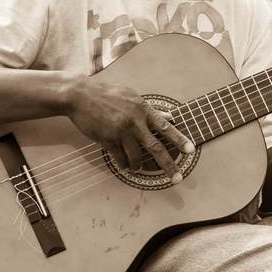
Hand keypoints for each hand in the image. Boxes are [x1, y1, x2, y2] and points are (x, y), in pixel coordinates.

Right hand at [66, 76, 194, 178]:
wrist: (80, 95)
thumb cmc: (107, 94)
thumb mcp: (131, 97)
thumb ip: (150, 110)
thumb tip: (168, 116)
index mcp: (143, 109)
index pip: (165, 127)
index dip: (179, 139)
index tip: (190, 150)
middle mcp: (134, 121)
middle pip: (156, 148)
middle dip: (168, 165)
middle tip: (177, 178)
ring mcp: (121, 131)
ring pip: (136, 158)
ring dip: (138, 166)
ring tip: (137, 168)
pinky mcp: (107, 139)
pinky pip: (120, 158)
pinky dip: (123, 164)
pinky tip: (124, 166)